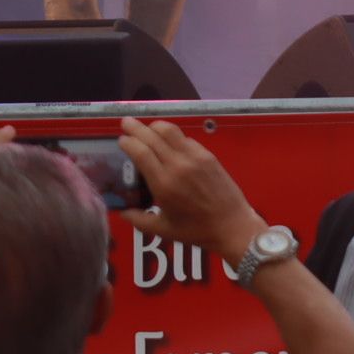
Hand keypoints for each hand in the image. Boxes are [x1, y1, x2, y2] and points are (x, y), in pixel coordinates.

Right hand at [118, 117, 263, 262]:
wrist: (232, 226)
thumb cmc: (197, 231)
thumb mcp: (163, 230)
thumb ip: (138, 220)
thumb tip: (122, 211)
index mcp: (163, 184)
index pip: (141, 152)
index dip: (128, 142)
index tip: (121, 139)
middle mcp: (177, 166)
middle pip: (152, 137)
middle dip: (136, 127)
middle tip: (126, 122)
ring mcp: (194, 158)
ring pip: (170, 131)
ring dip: (155, 126)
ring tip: (146, 127)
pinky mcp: (208, 156)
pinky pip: (186, 139)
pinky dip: (174, 136)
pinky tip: (170, 140)